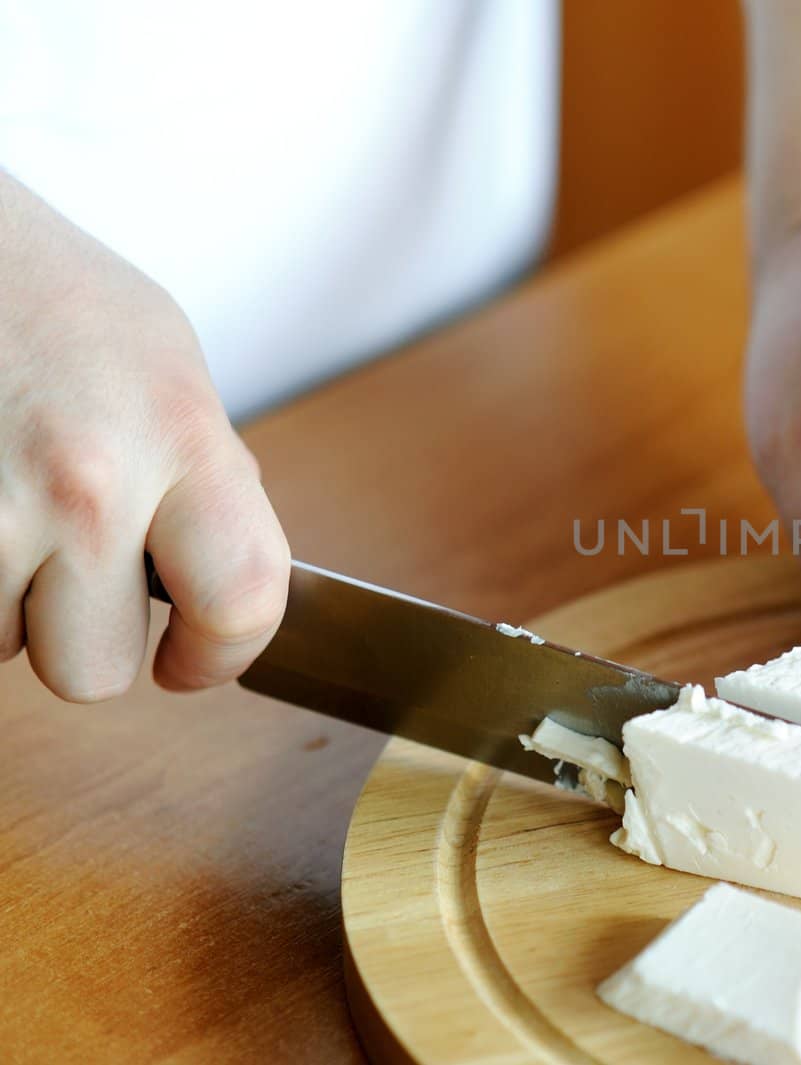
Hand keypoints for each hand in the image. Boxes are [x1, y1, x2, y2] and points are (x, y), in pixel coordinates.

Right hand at [0, 176, 289, 699]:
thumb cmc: (42, 291)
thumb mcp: (164, 362)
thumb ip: (205, 474)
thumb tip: (229, 573)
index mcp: (179, 435)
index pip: (242, 600)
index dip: (222, 654)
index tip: (192, 661)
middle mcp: (88, 482)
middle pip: (95, 670)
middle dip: (82, 634)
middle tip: (66, 566)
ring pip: (0, 648)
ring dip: (2, 600)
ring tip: (4, 501)